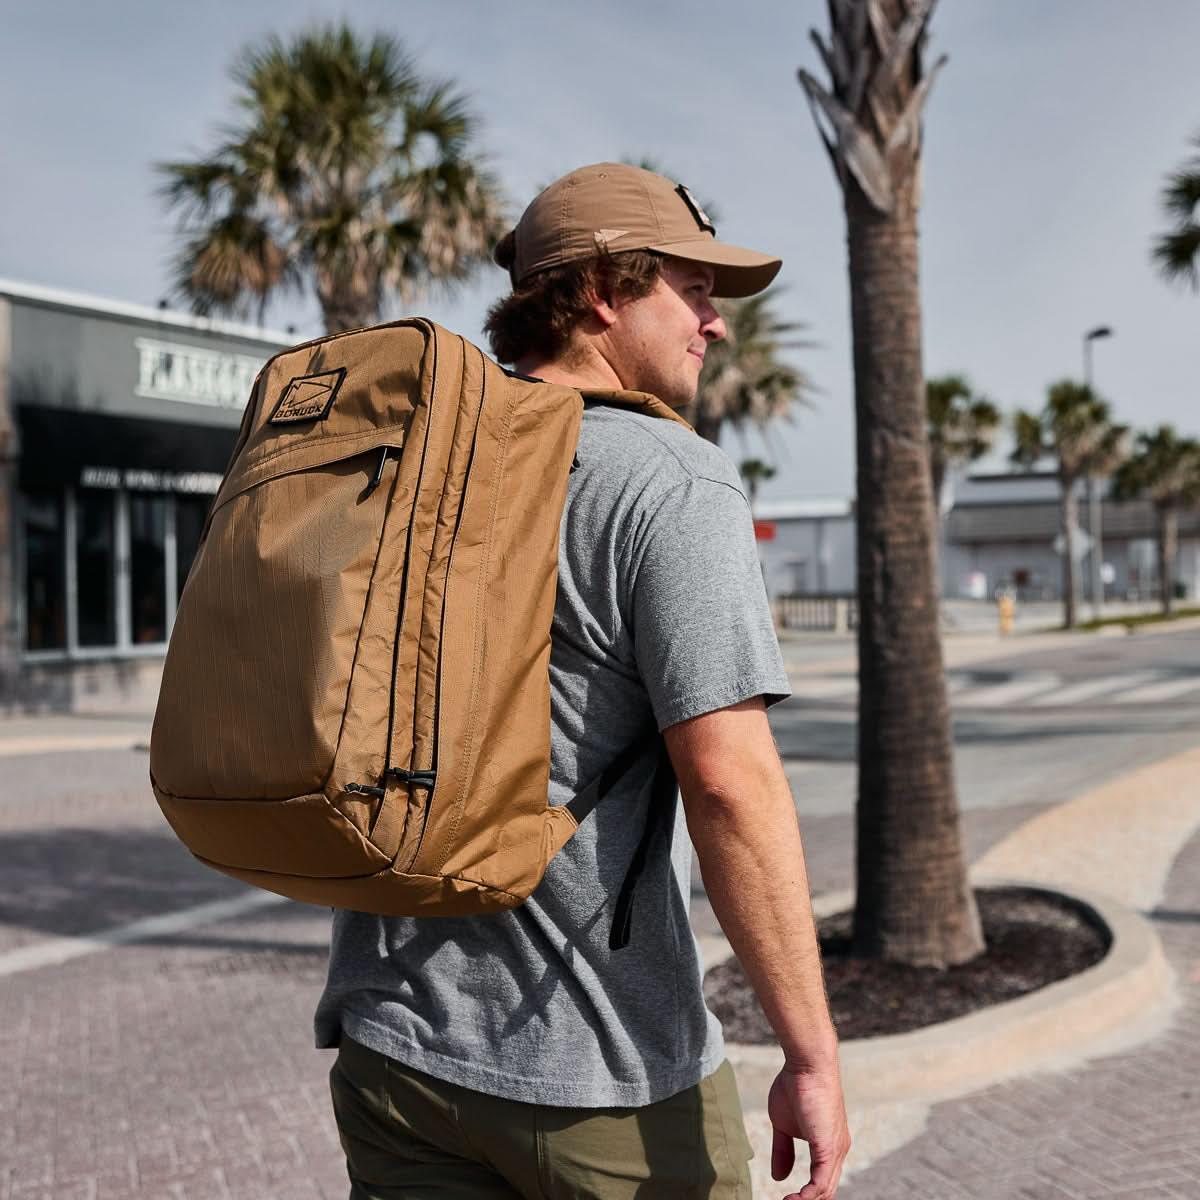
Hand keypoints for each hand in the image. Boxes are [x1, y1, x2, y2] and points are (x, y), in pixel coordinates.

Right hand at [767, 1063, 850, 1199]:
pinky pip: (821, 1183)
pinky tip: (793, 1199)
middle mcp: (838, 1151)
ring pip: (825, 1191)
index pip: (822, 1182)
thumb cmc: (796, 1086)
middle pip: (826, 1191)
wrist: (807, 1064)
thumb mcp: (783, 1124)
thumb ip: (783, 1150)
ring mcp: (836, 1150)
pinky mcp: (829, 1147)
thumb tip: (778, 1176)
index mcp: (829, 1146)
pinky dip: (808, 1196)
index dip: (806, 1196)